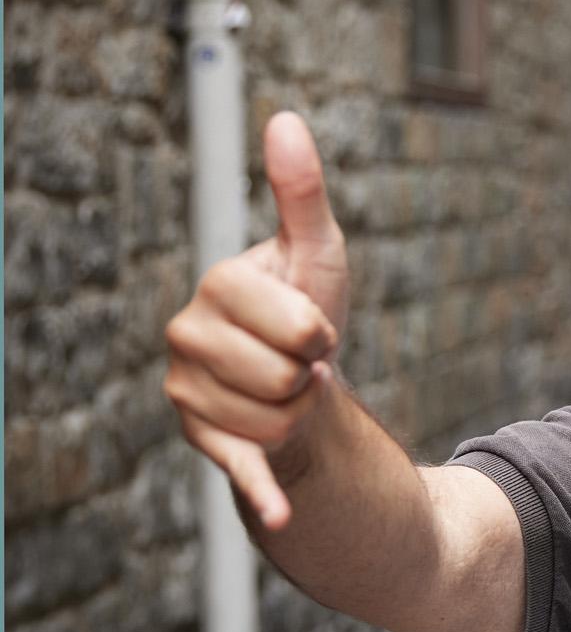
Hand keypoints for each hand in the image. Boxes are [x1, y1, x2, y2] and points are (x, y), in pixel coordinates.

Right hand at [165, 112, 350, 528]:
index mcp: (216, 287)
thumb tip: (286, 119)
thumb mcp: (315, 249)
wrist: (302, 375)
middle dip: (313, 374)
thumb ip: (300, 190)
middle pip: (287, 378)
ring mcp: (188, 392)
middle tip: (301, 363)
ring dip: (304, 409)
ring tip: (288, 390)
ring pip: (280, 418)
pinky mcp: (204, 438)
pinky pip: (241, 465)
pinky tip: (282, 512)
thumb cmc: (307, 305)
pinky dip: (266, 491)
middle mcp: (186, 336)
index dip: (323, 333)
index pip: (299, 327)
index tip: (313, 326)